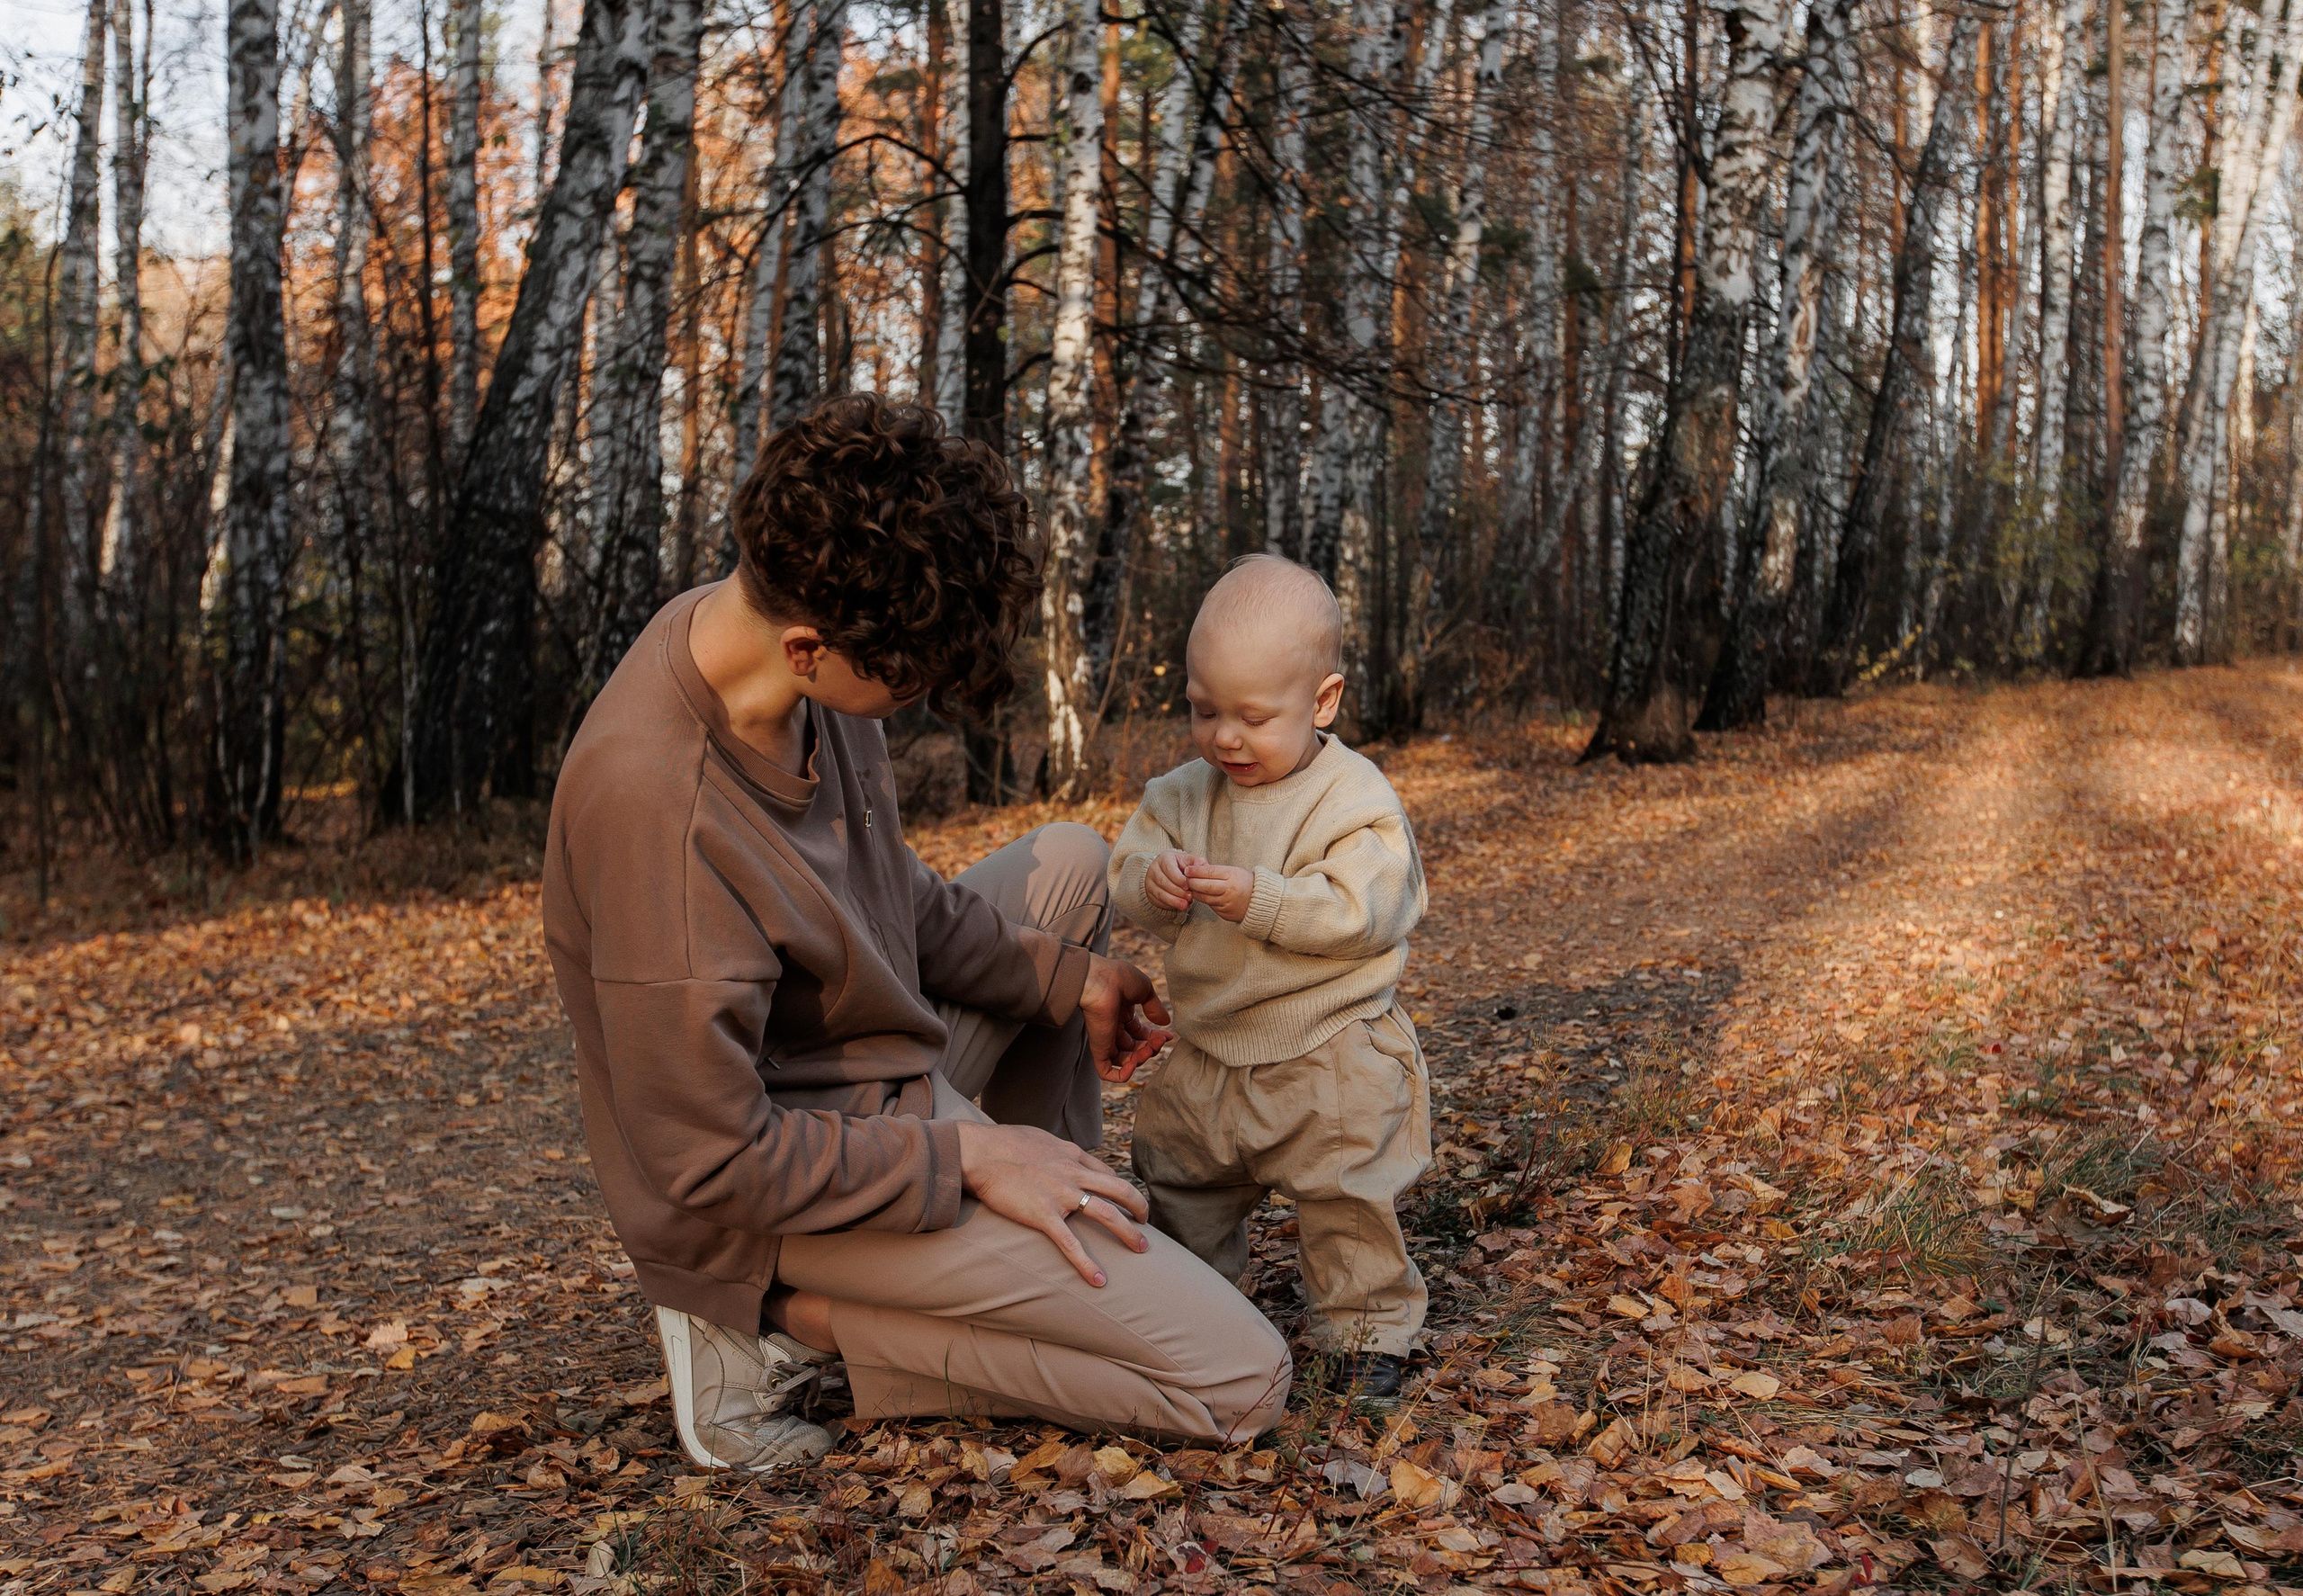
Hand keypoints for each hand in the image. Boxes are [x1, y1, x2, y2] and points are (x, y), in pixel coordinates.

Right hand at [955, 1120, 1150, 1286]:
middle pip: (1119, 1190)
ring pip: (1106, 1213)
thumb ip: (1056, 1149)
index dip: (1121, 1189)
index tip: (1126, 1202)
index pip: (1107, 1172)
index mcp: (1072, 1155)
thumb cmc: (1002, 1142)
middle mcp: (1073, 1173)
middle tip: (1146, 1224)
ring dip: (1128, 1233)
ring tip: (1142, 1249)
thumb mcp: (1039, 1138)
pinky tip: (1099, 1281)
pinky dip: (1087, 1264)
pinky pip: (1071, 1243)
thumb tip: (1061, 1154)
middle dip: (1138, 1208)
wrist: (979, 1152)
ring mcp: (1061, 1194)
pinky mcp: (1043, 1214)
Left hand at [1079, 954, 1172, 1082]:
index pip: (1141, 1034)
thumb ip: (1155, 1008)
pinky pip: (1107, 1072)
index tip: (1168, 1036)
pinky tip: (1134, 1065)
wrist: (1100, 980)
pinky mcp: (1098, 1049)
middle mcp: (1113, 1028)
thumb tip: (1165, 1023)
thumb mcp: (1144, 989)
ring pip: (1126, 1061)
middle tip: (1160, 1040)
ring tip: (1149, 1049)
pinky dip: (1122, 1075)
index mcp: (1122, 1014)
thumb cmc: (1119, 978)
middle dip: (1151, 1047)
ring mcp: (1106, 1040)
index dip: (1155, 1038)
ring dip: (1142, 1059)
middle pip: (1136, 1049)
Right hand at [1145, 849, 1201, 912]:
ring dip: (1173, 900)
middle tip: (1189, 897)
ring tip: (1185, 905)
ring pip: (1160, 893)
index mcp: (1165, 858)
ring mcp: (1149, 881)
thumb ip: (1199, 864)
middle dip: (1178, 892)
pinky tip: (1178, 906)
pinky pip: (1157, 900)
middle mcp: (1154, 869)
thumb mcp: (1191, 861)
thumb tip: (1205, 871)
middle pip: (1163, 882)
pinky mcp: (1149, 893)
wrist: (1167, 872)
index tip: (1188, 886)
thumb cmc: (1182, 866)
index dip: (1178, 879)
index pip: (1169, 868)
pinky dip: (1168, 905)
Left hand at [1184, 862, 1255, 922]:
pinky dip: (1204, 900)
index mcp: (1233, 876)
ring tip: (1190, 888)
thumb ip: (1217, 871)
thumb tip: (1196, 869)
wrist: (1260, 901)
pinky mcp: (1225, 913)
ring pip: (1205, 898)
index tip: (1187, 869)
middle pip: (1205, 886)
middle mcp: (1230, 890)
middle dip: (1192, 882)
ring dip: (1195, 892)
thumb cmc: (1245, 882)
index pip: (1210, 872)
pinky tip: (1201, 896)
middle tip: (1184, 879)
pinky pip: (1210, 906)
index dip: (1196, 871)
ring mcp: (1227, 903)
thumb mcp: (1234, 871)